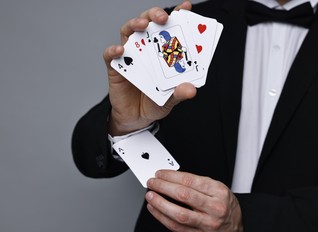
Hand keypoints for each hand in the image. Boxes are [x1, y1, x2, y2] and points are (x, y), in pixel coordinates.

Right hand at [103, 1, 194, 135]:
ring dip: (135, 24)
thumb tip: (190, 89)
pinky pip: (110, 55)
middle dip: (155, 14)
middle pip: (148, 23)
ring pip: (128, 31)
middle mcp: (146, 50)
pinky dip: (113, 50)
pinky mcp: (116, 68)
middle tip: (163, 17)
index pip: (169, 29)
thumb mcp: (171, 99)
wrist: (136, 119)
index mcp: (162, 53)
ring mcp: (130, 57)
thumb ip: (180, 93)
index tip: (186, 7)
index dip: (177, 15)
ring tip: (143, 25)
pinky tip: (120, 51)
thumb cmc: (154, 103)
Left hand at [145, 170, 243, 231]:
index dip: (171, 176)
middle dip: (163, 187)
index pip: (190, 181)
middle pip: (184, 195)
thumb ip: (196, 183)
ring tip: (150, 196)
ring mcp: (207, 224)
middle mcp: (214, 208)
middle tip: (152, 183)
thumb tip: (171, 178)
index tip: (160, 174)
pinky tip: (155, 210)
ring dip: (160, 204)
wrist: (238, 226)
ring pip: (179, 214)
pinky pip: (177, 228)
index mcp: (218, 192)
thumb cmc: (224, 205)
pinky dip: (162, 218)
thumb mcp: (216, 188)